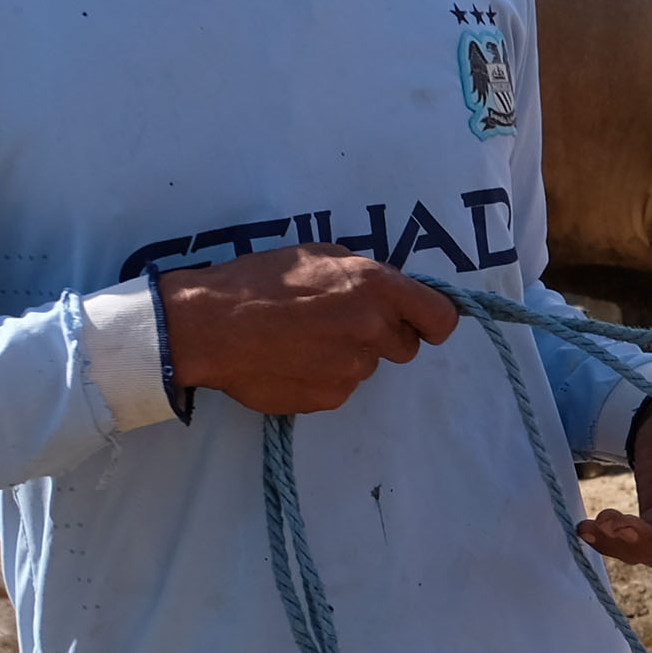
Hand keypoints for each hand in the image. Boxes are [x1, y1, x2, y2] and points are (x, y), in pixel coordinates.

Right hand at [155, 245, 455, 415]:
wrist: (210, 325)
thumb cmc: (258, 281)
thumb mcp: (318, 255)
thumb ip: (362, 275)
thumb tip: (386, 293)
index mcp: (376, 287)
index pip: (441, 317)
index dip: (433, 322)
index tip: (422, 324)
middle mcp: (372, 329)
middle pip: (405, 346)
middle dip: (383, 337)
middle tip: (340, 324)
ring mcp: (353, 368)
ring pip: (368, 365)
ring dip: (347, 355)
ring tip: (303, 339)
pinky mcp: (331, 397)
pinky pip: (340, 387)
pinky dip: (322, 376)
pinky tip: (290, 359)